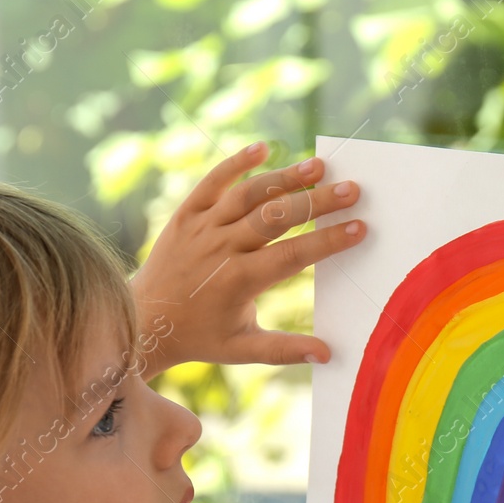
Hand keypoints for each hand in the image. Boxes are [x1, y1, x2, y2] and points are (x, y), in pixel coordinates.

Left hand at [128, 141, 365, 374]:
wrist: (144, 320)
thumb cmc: (199, 337)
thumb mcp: (241, 349)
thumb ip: (284, 350)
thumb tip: (326, 354)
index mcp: (239, 281)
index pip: (292, 255)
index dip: (327, 241)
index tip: (359, 227)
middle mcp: (221, 248)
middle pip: (276, 217)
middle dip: (316, 202)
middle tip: (351, 189)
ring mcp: (202, 227)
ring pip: (248, 194)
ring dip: (284, 177)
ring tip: (318, 166)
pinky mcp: (186, 214)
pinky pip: (212, 182)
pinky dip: (235, 163)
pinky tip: (263, 148)